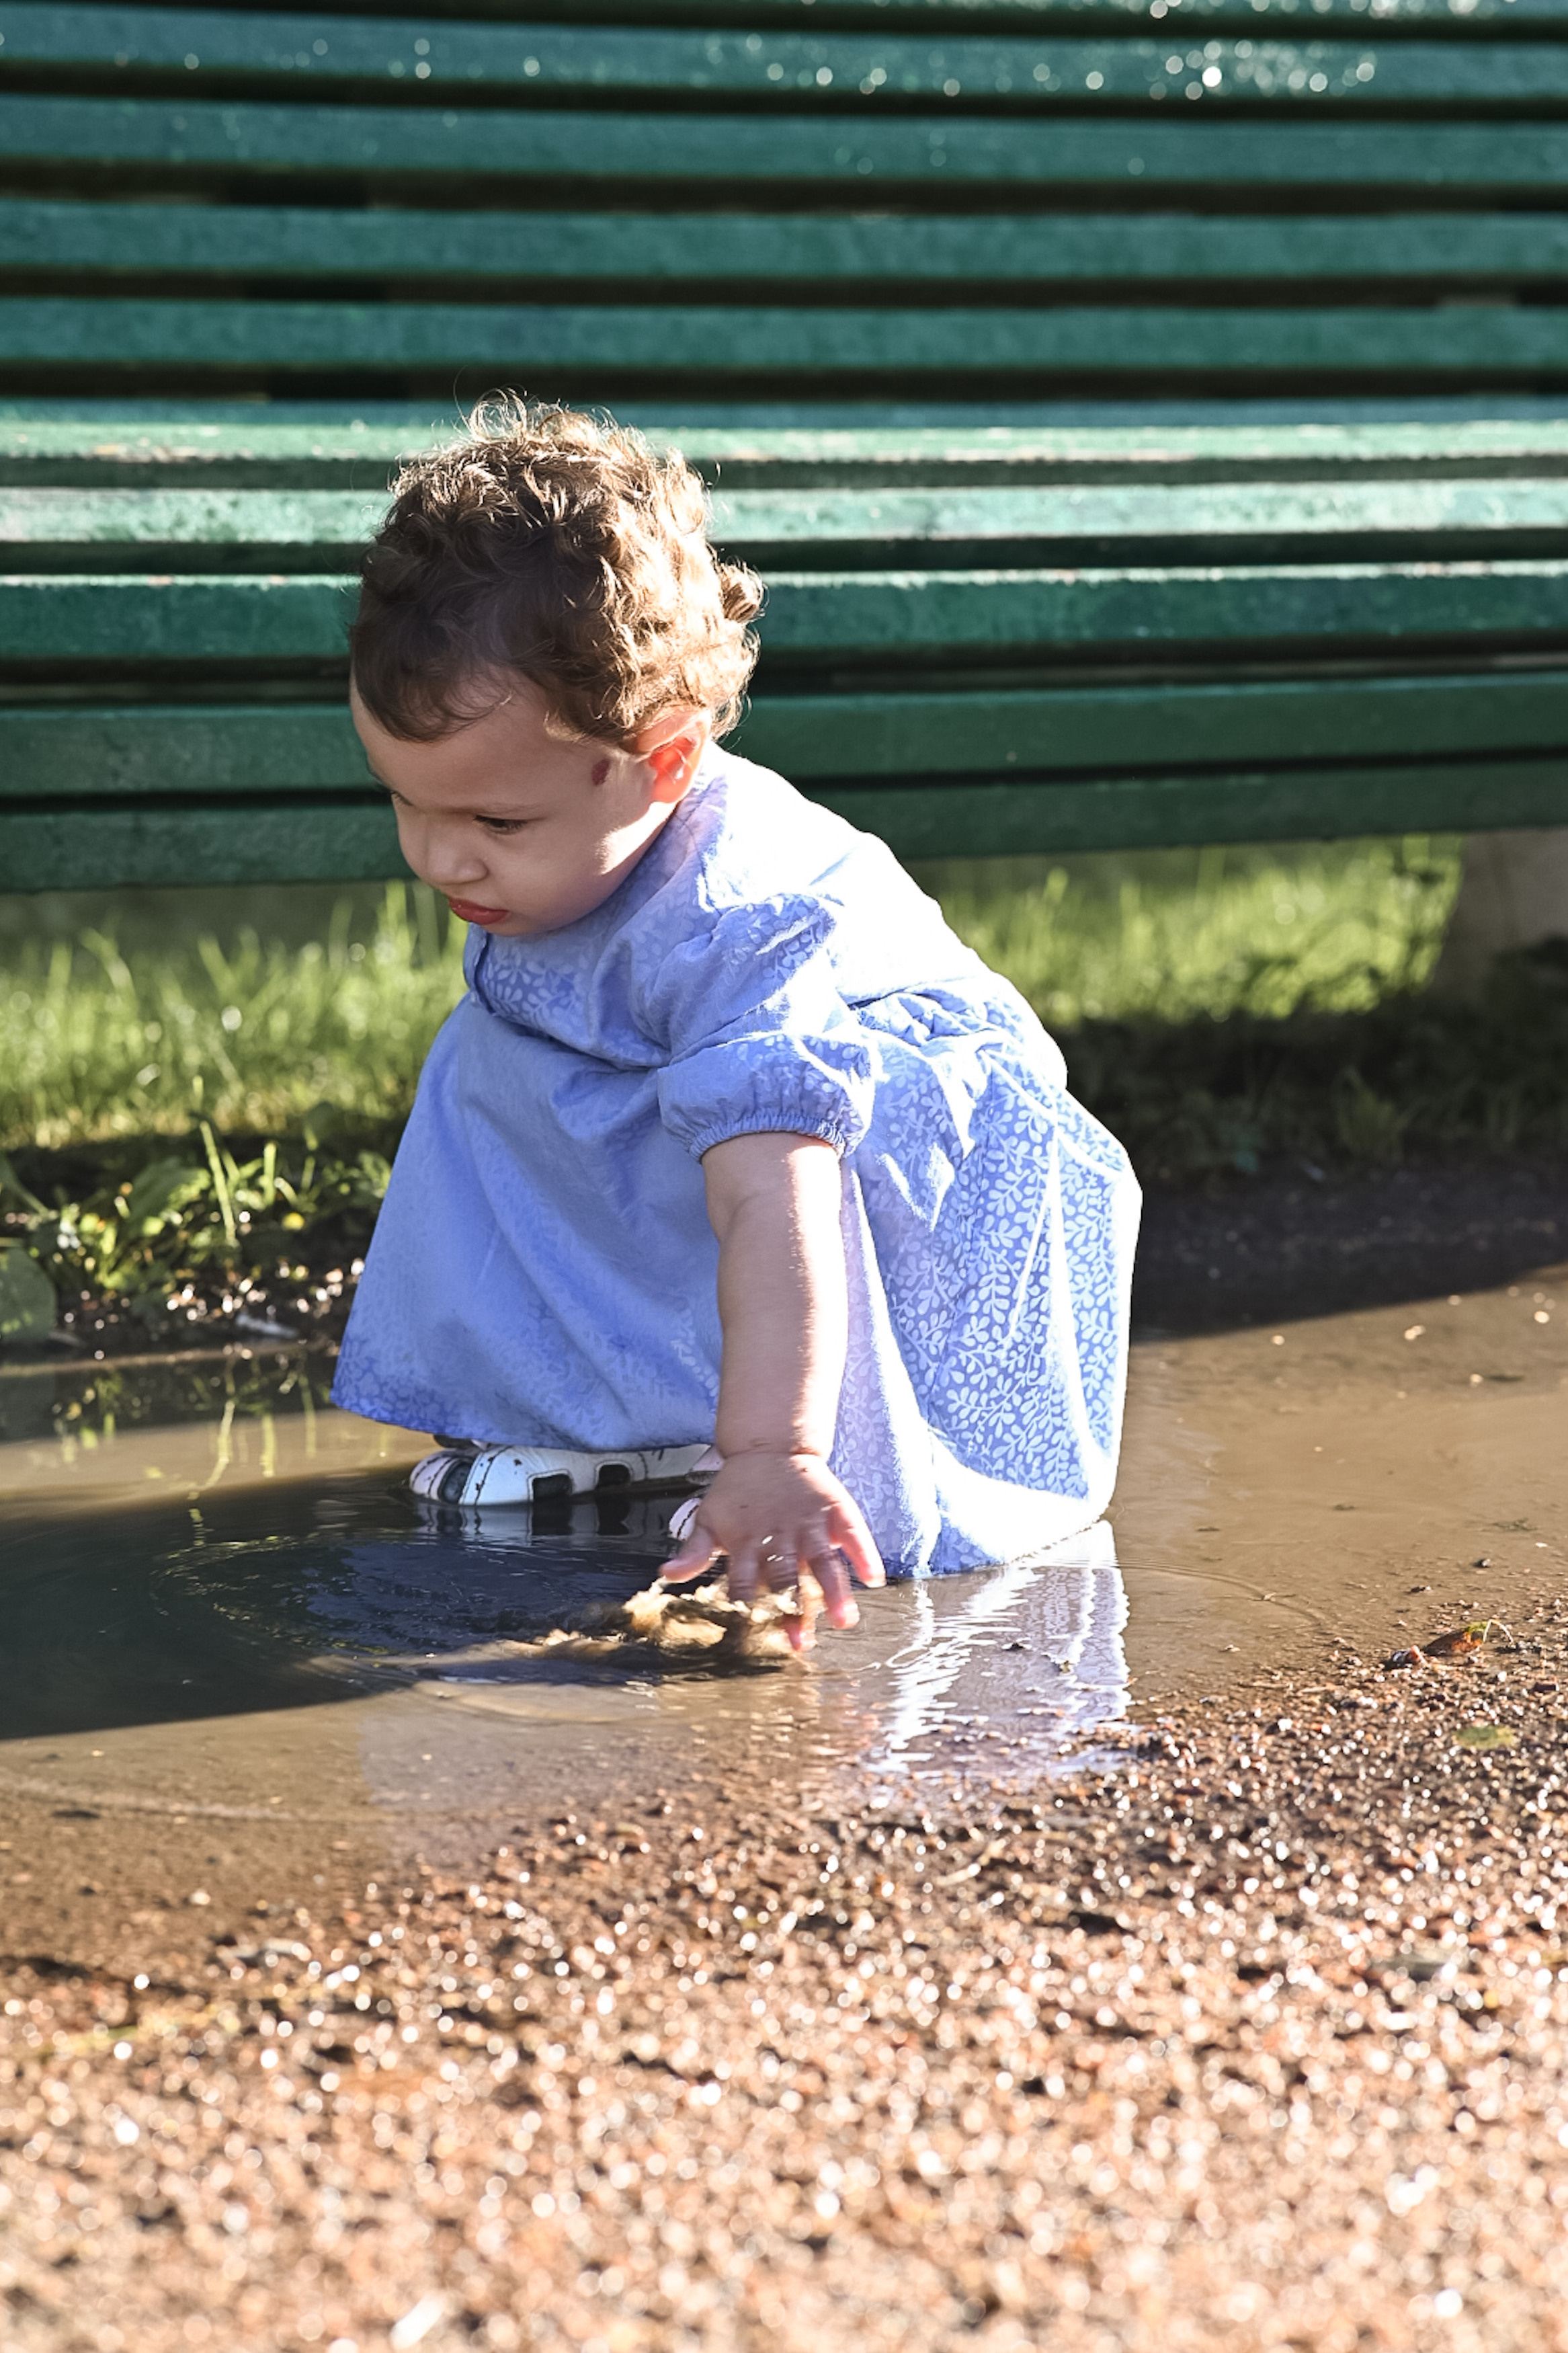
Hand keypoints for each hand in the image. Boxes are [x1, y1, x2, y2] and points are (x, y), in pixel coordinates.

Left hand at [663, 1450, 883, 1651]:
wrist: (769, 1447)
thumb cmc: (738, 1491)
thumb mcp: (709, 1517)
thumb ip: (694, 1551)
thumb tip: (666, 1575)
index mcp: (746, 1543)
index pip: (745, 1585)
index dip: (748, 1612)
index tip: (752, 1641)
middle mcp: (779, 1536)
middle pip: (786, 1580)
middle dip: (792, 1612)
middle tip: (801, 1642)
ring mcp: (810, 1523)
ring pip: (823, 1560)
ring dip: (833, 1590)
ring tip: (844, 1618)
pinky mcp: (834, 1508)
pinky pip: (853, 1532)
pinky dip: (864, 1553)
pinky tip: (873, 1577)